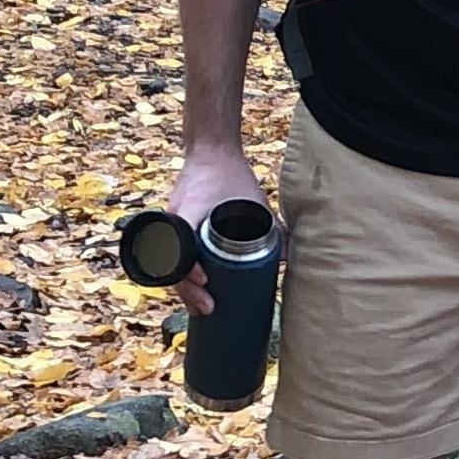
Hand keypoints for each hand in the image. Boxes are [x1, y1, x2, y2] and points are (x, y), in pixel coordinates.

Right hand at [168, 142, 255, 317]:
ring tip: (200, 308)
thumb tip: (289, 257)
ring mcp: (170, 224)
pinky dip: (182, 273)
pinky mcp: (174, 227)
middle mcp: (173, 220)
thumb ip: (271, 226)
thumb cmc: (231, 174)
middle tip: (208, 308)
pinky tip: (193, 291)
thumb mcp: (253, 199)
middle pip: (171, 264)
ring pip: (169, 262)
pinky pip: (172, 254)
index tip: (206, 280)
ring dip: (183, 287)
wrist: (210, 150)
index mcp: (189, 212)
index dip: (188, 267)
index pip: (179, 246)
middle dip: (187, 289)